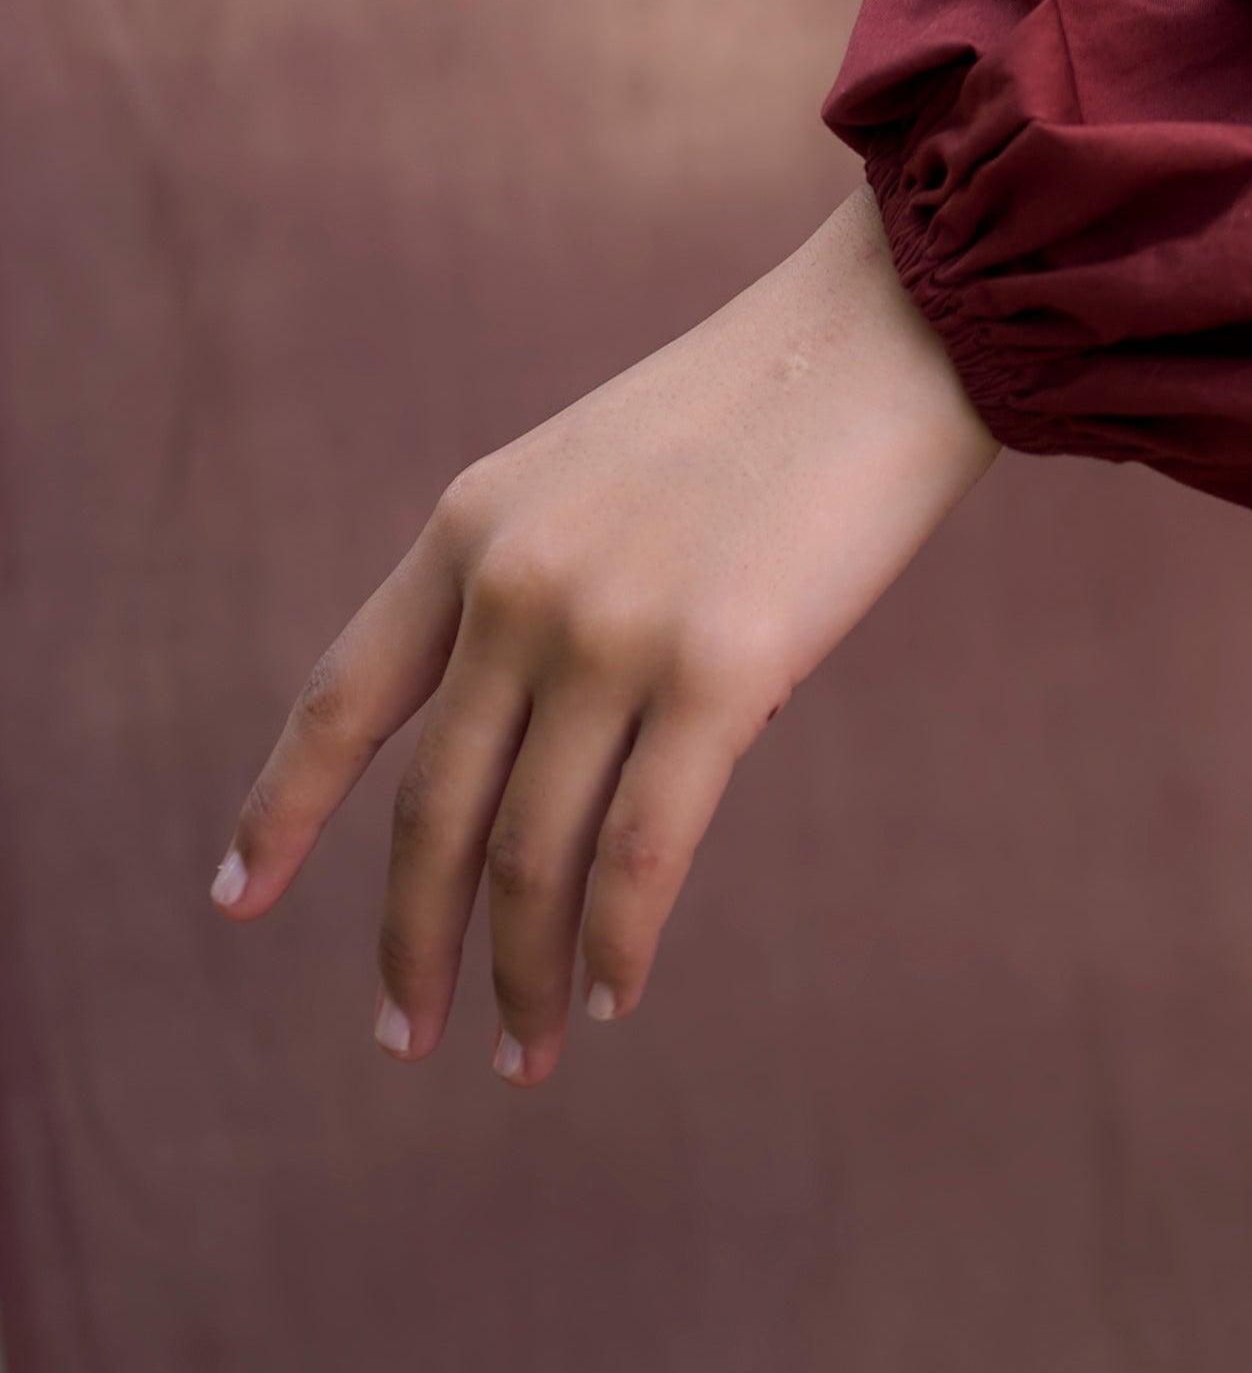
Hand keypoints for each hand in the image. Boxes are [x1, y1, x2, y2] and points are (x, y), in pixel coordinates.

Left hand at [212, 181, 998, 1086]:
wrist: (894, 324)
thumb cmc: (767, 403)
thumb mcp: (598, 472)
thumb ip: (540, 591)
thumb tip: (544, 761)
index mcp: (471, 525)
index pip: (346, 695)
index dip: (284, 808)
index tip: (235, 900)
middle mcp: (517, 585)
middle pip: (435, 812)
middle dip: (412, 944)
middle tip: (402, 1037)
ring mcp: (613, 630)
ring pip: (533, 856)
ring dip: (523, 972)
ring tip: (525, 1048)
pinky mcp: (720, 669)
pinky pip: (643, 850)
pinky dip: (618, 942)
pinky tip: (614, 993)